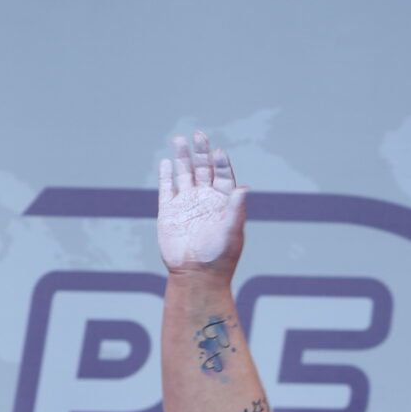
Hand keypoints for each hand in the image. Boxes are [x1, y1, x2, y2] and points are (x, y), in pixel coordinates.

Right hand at [157, 130, 246, 274]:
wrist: (195, 277)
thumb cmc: (219, 259)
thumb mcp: (231, 234)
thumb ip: (236, 210)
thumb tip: (244, 188)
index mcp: (223, 203)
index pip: (223, 176)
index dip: (220, 163)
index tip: (218, 153)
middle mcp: (205, 200)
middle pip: (203, 169)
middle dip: (201, 152)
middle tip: (199, 135)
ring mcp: (187, 204)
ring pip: (184, 174)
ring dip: (183, 157)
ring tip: (180, 139)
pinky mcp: (169, 211)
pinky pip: (167, 188)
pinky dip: (166, 175)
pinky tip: (166, 162)